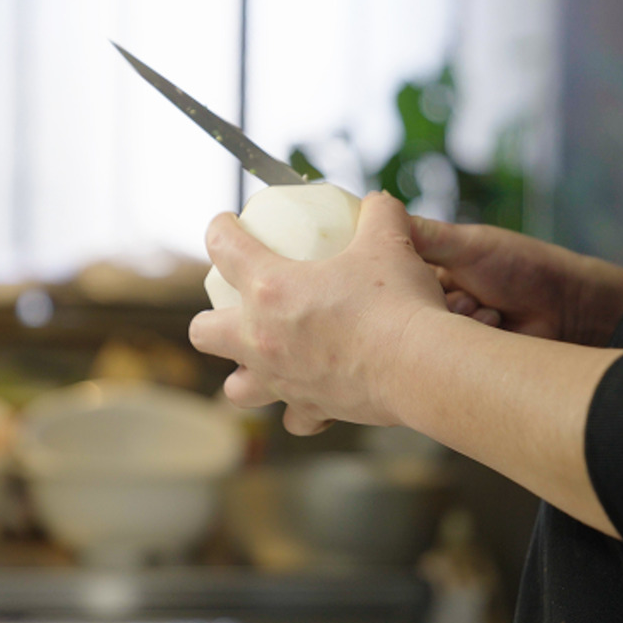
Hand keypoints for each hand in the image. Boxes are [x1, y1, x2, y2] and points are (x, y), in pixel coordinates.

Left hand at [189, 192, 445, 434]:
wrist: (420, 366)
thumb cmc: (398, 301)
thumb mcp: (389, 241)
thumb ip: (378, 214)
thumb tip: (377, 203)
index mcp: (269, 287)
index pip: (222, 248)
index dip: (218, 230)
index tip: (224, 226)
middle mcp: (261, 338)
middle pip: (203, 332)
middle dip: (210, 320)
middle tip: (234, 309)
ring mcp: (281, 379)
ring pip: (236, 389)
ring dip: (243, 375)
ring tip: (263, 362)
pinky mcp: (310, 409)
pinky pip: (293, 420)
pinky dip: (299, 411)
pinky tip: (311, 397)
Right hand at [410, 219, 622, 345]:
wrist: (570, 309)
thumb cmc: (522, 267)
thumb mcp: (468, 244)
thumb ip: (423, 234)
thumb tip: (377, 206)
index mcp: (430, 271)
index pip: (391, 275)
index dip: (394, 278)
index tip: (403, 277)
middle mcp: (434, 303)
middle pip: (405, 308)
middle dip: (433, 303)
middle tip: (463, 294)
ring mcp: (449, 333)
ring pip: (426, 333)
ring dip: (457, 320)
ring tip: (487, 309)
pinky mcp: (463, 361)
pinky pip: (447, 356)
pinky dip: (470, 341)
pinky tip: (494, 326)